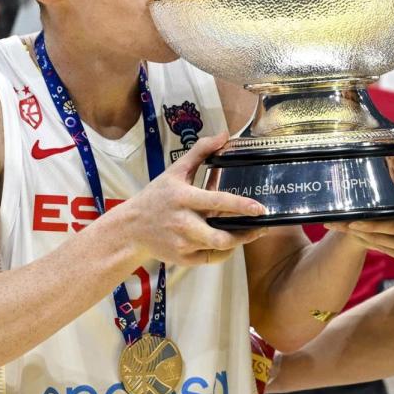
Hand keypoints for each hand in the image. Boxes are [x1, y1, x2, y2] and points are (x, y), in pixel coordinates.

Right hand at [110, 132, 267, 265]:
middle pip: (220, 236)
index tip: (260, 208)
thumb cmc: (157, 197)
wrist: (131, 228)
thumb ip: (200, 152)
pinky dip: (223, 251)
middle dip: (245, 234)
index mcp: (183, 198)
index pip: (216, 201)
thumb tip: (224, 135)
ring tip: (251, 233)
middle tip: (262, 226)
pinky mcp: (183, 259)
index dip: (240, 205)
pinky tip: (230, 242)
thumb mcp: (175, 171)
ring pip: (219, 248)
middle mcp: (183, 222)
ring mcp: (183, 243)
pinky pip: (211, 258)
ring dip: (238, 242)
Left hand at [330, 174, 393, 306]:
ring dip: (363, 239)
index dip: (370, 222)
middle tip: (332, 225)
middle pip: (381, 238)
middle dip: (355, 230)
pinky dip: (381, 247)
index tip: (350, 217)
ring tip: (344, 231)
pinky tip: (372, 241)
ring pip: (385, 248)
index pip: (393, 226)